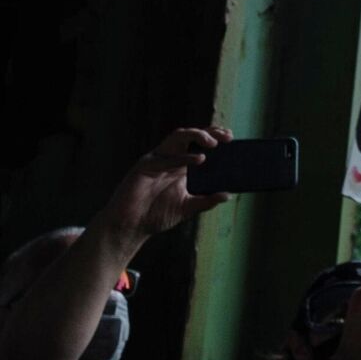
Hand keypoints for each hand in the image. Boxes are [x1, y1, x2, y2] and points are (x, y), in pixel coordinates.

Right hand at [93, 126, 232, 246]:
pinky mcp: (144, 167)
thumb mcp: (187, 207)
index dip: (213, 136)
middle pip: (190, 136)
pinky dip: (183, 157)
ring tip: (213, 142)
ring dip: (196, 135)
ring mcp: (156, 160)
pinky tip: (199, 159)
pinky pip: (165, 157)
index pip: (198, 143)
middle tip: (226, 137)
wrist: (130, 227)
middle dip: (209, 132)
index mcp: (180, 165)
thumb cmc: (156, 216)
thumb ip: (206, 201)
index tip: (231, 137)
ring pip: (177, 137)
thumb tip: (228, 195)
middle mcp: (169, 158)